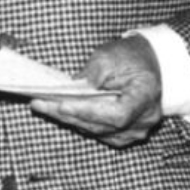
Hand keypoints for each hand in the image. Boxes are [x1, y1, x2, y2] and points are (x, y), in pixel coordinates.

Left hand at [30, 34, 162, 147]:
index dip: (88, 112)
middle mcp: (144, 119)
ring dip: (70, 120)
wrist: (149, 64)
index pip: (117, 114)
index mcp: (146, 95)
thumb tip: (74, 88)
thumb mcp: (111, 55)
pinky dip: (79, 122)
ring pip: (97, 132)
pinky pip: (99, 133)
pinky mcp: (126, 134)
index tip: (62, 105)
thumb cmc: (131, 57)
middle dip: (69, 114)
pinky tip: (60, 113)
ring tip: (44, 107)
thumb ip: (94, 72)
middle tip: (40, 104)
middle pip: (102, 126)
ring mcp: (137, 130)